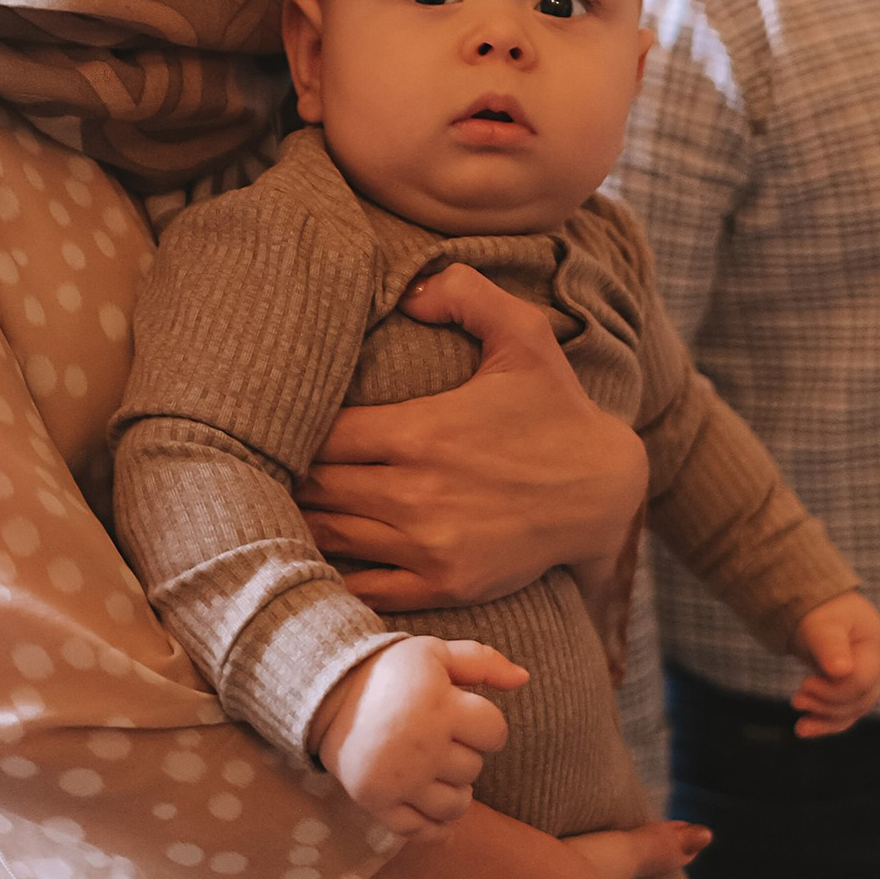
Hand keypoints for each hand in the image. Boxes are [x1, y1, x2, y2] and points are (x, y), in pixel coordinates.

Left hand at [296, 264, 647, 611]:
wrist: (606, 491)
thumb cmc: (556, 408)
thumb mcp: (525, 334)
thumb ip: (466, 293)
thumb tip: (409, 291)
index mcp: (420, 431)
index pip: (322, 434)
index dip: (295, 427)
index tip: (289, 420)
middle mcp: (415, 492)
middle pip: (314, 487)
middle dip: (289, 473)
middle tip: (272, 462)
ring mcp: (428, 544)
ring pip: (330, 536)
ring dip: (303, 519)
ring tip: (284, 503)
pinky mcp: (444, 583)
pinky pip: (364, 587)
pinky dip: (334, 571)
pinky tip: (320, 553)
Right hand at [314, 636, 523, 835]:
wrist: (328, 694)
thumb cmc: (391, 673)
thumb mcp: (435, 654)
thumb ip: (483, 661)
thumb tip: (524, 679)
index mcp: (439, 706)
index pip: (495, 732)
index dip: (485, 725)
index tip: (462, 717)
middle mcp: (422, 746)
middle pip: (473, 769)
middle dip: (463, 754)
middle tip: (438, 740)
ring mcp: (399, 779)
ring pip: (455, 805)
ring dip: (453, 792)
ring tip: (435, 772)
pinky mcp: (378, 801)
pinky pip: (420, 831)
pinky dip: (434, 828)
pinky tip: (434, 810)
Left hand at [790, 592, 879, 736]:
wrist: (815, 610)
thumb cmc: (819, 612)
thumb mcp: (822, 624)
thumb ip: (830, 645)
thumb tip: (840, 670)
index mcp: (875, 645)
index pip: (861, 680)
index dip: (834, 689)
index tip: (805, 684)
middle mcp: (876, 665)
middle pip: (860, 699)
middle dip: (827, 704)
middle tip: (797, 699)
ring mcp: (867, 679)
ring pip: (853, 710)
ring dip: (824, 717)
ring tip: (799, 716)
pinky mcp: (851, 690)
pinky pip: (844, 713)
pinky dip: (825, 723)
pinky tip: (804, 730)